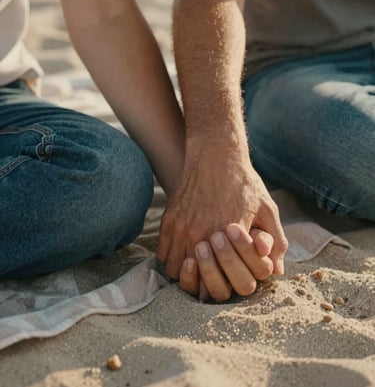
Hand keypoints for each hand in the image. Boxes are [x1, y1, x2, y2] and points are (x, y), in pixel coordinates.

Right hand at [156, 146, 287, 296]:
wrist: (215, 154)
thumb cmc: (244, 182)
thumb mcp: (267, 208)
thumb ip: (275, 241)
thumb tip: (277, 269)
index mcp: (227, 236)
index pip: (219, 282)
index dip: (220, 290)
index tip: (223, 285)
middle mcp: (200, 234)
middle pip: (193, 281)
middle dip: (202, 285)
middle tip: (208, 280)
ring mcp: (181, 227)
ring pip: (175, 270)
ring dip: (185, 273)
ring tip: (196, 268)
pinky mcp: (169, 219)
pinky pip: (162, 254)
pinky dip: (171, 258)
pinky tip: (183, 252)